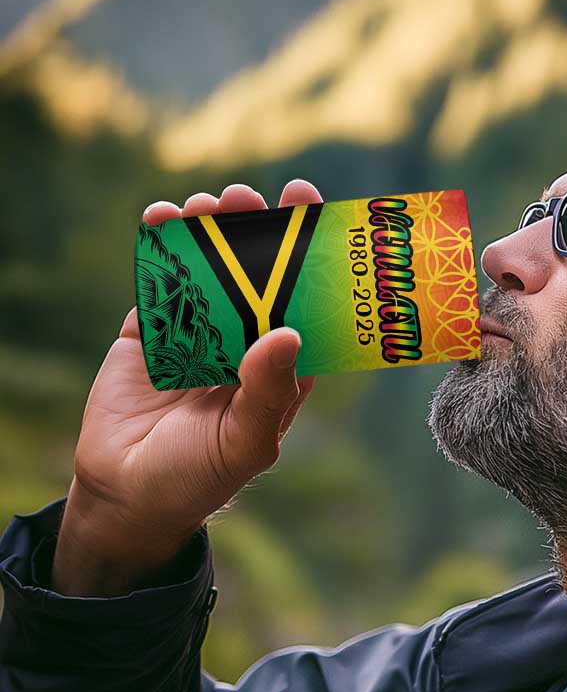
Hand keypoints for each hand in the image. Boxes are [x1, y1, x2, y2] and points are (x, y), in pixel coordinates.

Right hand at [52, 180, 322, 595]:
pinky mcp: (151, 330)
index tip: (314, 213)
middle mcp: (244, 343)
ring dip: (212, 232)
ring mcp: (198, 333)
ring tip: (210, 205)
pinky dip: (162, 247)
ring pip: (211, 269)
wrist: (126, 494)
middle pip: (259, 277)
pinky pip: (161, 280)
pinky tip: (163, 219)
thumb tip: (289, 333)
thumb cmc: (199, 477)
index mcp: (280, 368)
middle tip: (254, 198)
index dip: (312, 260)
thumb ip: (268, 392)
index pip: (305, 305)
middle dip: (259, 233)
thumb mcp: (245, 443)